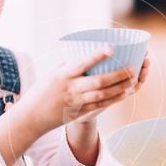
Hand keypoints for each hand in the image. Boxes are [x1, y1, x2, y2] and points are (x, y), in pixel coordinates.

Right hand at [22, 48, 137, 134]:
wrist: (31, 117)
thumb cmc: (41, 92)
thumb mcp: (51, 75)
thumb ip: (67, 66)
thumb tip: (81, 52)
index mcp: (62, 76)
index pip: (81, 64)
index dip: (97, 56)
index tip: (111, 48)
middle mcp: (70, 89)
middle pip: (98, 82)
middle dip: (117, 75)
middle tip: (132, 68)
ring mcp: (76, 102)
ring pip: (102, 95)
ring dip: (119, 88)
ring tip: (133, 81)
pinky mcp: (79, 113)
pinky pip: (100, 106)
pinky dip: (114, 99)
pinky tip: (125, 94)